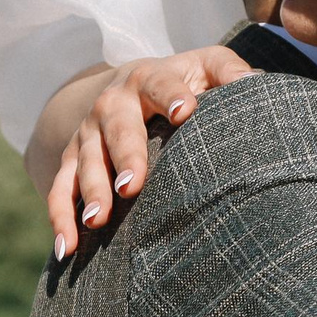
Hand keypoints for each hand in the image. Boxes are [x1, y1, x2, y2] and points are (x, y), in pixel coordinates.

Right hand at [47, 46, 254, 253]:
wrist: (128, 86)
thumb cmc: (182, 83)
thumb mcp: (207, 68)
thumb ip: (230, 73)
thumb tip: (256, 84)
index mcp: (149, 78)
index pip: (160, 82)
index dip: (171, 95)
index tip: (186, 111)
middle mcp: (112, 103)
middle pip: (117, 127)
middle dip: (124, 154)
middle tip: (132, 185)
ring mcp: (88, 133)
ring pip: (85, 160)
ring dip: (90, 190)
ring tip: (98, 220)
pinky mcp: (72, 160)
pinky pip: (60, 189)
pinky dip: (60, 217)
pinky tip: (68, 247)